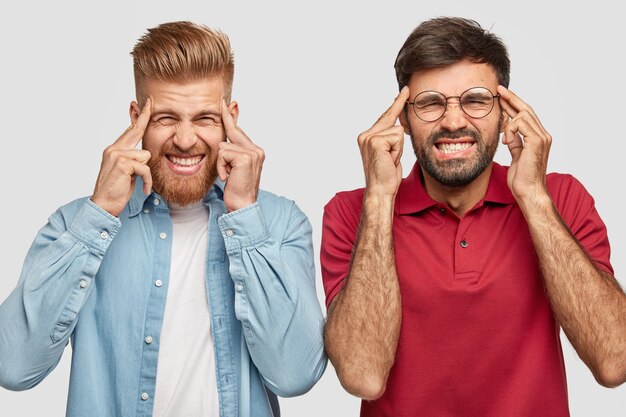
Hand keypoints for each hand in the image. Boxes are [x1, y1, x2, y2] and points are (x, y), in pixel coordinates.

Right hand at [91, 98, 152, 216]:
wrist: (103, 205)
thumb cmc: (117, 191)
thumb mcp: (128, 173)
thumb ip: (134, 160)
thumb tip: (145, 153)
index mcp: (114, 150)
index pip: (129, 131)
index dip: (138, 118)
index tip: (144, 104)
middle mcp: (113, 149)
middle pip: (135, 130)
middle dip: (145, 116)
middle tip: (151, 101)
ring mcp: (116, 154)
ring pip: (145, 156)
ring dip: (146, 173)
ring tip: (137, 183)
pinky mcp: (122, 163)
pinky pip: (145, 168)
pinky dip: (147, 181)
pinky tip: (143, 189)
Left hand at [217, 99, 264, 211]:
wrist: (243, 205)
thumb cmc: (237, 189)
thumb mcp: (234, 168)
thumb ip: (232, 152)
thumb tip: (225, 140)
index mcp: (255, 152)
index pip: (240, 132)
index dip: (233, 118)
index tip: (230, 103)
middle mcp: (257, 150)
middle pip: (234, 131)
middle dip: (226, 118)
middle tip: (221, 101)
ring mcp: (253, 153)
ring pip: (223, 146)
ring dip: (221, 163)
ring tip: (228, 175)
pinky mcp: (245, 158)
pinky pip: (223, 153)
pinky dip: (221, 166)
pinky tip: (228, 177)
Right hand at [357, 86, 409, 196]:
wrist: (380, 190)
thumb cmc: (386, 175)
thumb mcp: (391, 152)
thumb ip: (391, 138)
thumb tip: (401, 126)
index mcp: (367, 137)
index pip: (386, 116)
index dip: (397, 104)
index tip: (406, 90)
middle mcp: (365, 135)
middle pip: (392, 121)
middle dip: (397, 139)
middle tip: (392, 152)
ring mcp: (368, 137)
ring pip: (398, 131)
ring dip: (399, 148)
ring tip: (390, 161)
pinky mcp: (375, 141)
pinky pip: (398, 138)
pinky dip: (397, 151)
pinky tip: (389, 160)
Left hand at [498, 86, 551, 202]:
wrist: (528, 191)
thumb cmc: (522, 178)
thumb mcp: (516, 156)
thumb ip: (515, 143)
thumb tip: (508, 133)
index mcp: (538, 138)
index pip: (526, 115)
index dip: (514, 104)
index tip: (502, 96)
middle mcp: (543, 135)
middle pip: (527, 109)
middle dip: (512, 99)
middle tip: (499, 91)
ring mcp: (542, 138)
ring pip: (524, 115)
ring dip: (509, 120)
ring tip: (502, 133)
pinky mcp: (537, 142)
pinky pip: (522, 124)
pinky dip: (511, 129)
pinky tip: (506, 140)